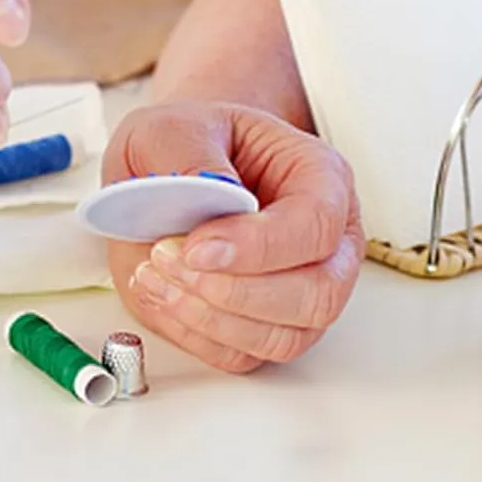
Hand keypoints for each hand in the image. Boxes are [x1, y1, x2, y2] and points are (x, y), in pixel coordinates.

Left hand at [105, 102, 363, 372]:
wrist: (169, 166)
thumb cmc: (187, 143)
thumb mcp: (174, 125)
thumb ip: (189, 153)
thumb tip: (206, 192)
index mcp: (320, 179)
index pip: (315, 225)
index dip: (258, 246)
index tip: (196, 246)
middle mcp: (326, 243)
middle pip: (316, 295)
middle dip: (234, 290)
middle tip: (168, 258)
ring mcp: (301, 292)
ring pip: (283, 337)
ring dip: (211, 317)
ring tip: (155, 273)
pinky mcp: (262, 326)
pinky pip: (242, 356)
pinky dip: (195, 334)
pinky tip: (161, 295)